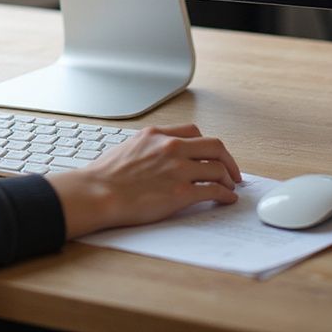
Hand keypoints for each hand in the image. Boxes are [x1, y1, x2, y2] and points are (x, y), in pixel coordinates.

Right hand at [46, 124, 241, 238]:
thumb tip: (160, 155)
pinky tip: (226, 199)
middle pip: (214, 146)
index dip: (207, 145)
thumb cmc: (106, 174)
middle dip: (228, 159)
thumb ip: (150, 146)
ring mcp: (177, 169)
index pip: (194, 131)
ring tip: (230, 187)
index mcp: (157, 134)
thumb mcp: (129, 146)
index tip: (213, 154)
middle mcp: (170, 147)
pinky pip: (214, 191)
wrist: (99, 192)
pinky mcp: (181, 192)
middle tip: (232, 171)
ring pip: (218, 168)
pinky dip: (225, 195)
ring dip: (228, 179)